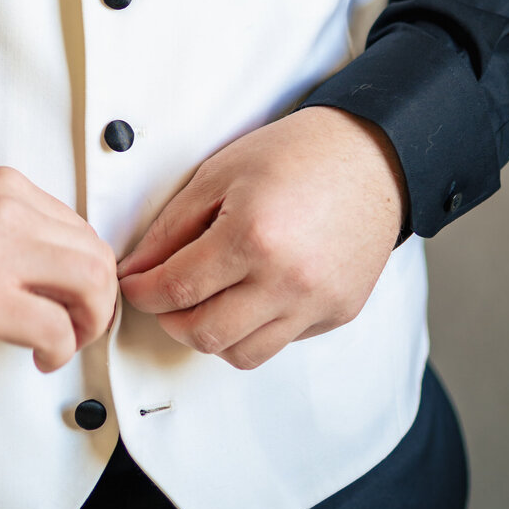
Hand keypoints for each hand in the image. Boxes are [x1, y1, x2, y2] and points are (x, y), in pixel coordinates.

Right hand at [0, 165, 117, 372]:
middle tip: (81, 327)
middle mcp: (9, 212)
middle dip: (100, 300)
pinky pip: (55, 327)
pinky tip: (41, 357)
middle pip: (96, 255)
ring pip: (91, 284)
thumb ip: (13, 224)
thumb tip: (52, 266)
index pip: (80, 229)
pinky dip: (60, 349)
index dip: (89, 272)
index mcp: (6, 189)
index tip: (77, 298)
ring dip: (88, 322)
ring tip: (65, 342)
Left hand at [116, 108, 406, 370]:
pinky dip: (255, 328)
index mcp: (252, 236)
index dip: (143, 292)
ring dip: (212, 334)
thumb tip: (139, 267)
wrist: (373, 157)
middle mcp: (287, 279)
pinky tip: (251, 294)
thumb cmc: (299, 154)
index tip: (135, 285)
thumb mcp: (219, 174)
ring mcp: (317, 303)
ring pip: (242, 354)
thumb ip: (172, 227)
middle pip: (205, 334)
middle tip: (164, 297)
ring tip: (207, 300)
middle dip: (171, 320)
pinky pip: (282, 342)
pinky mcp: (338, 313)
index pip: (176, 289)